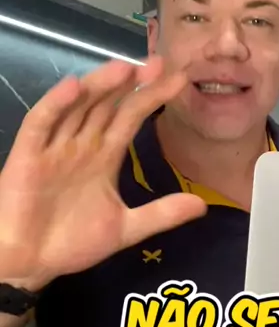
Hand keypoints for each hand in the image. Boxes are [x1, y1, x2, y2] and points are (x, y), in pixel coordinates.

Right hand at [0, 57, 205, 289]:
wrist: (30, 264)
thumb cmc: (71, 242)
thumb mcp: (125, 228)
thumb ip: (161, 214)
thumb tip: (202, 206)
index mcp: (104, 155)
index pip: (132, 117)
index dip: (153, 97)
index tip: (180, 79)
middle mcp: (82, 143)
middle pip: (108, 104)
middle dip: (132, 83)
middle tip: (158, 63)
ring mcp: (55, 147)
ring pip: (78, 107)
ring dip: (99, 86)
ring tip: (124, 69)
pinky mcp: (28, 156)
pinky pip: (41, 124)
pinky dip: (55, 104)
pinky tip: (73, 87)